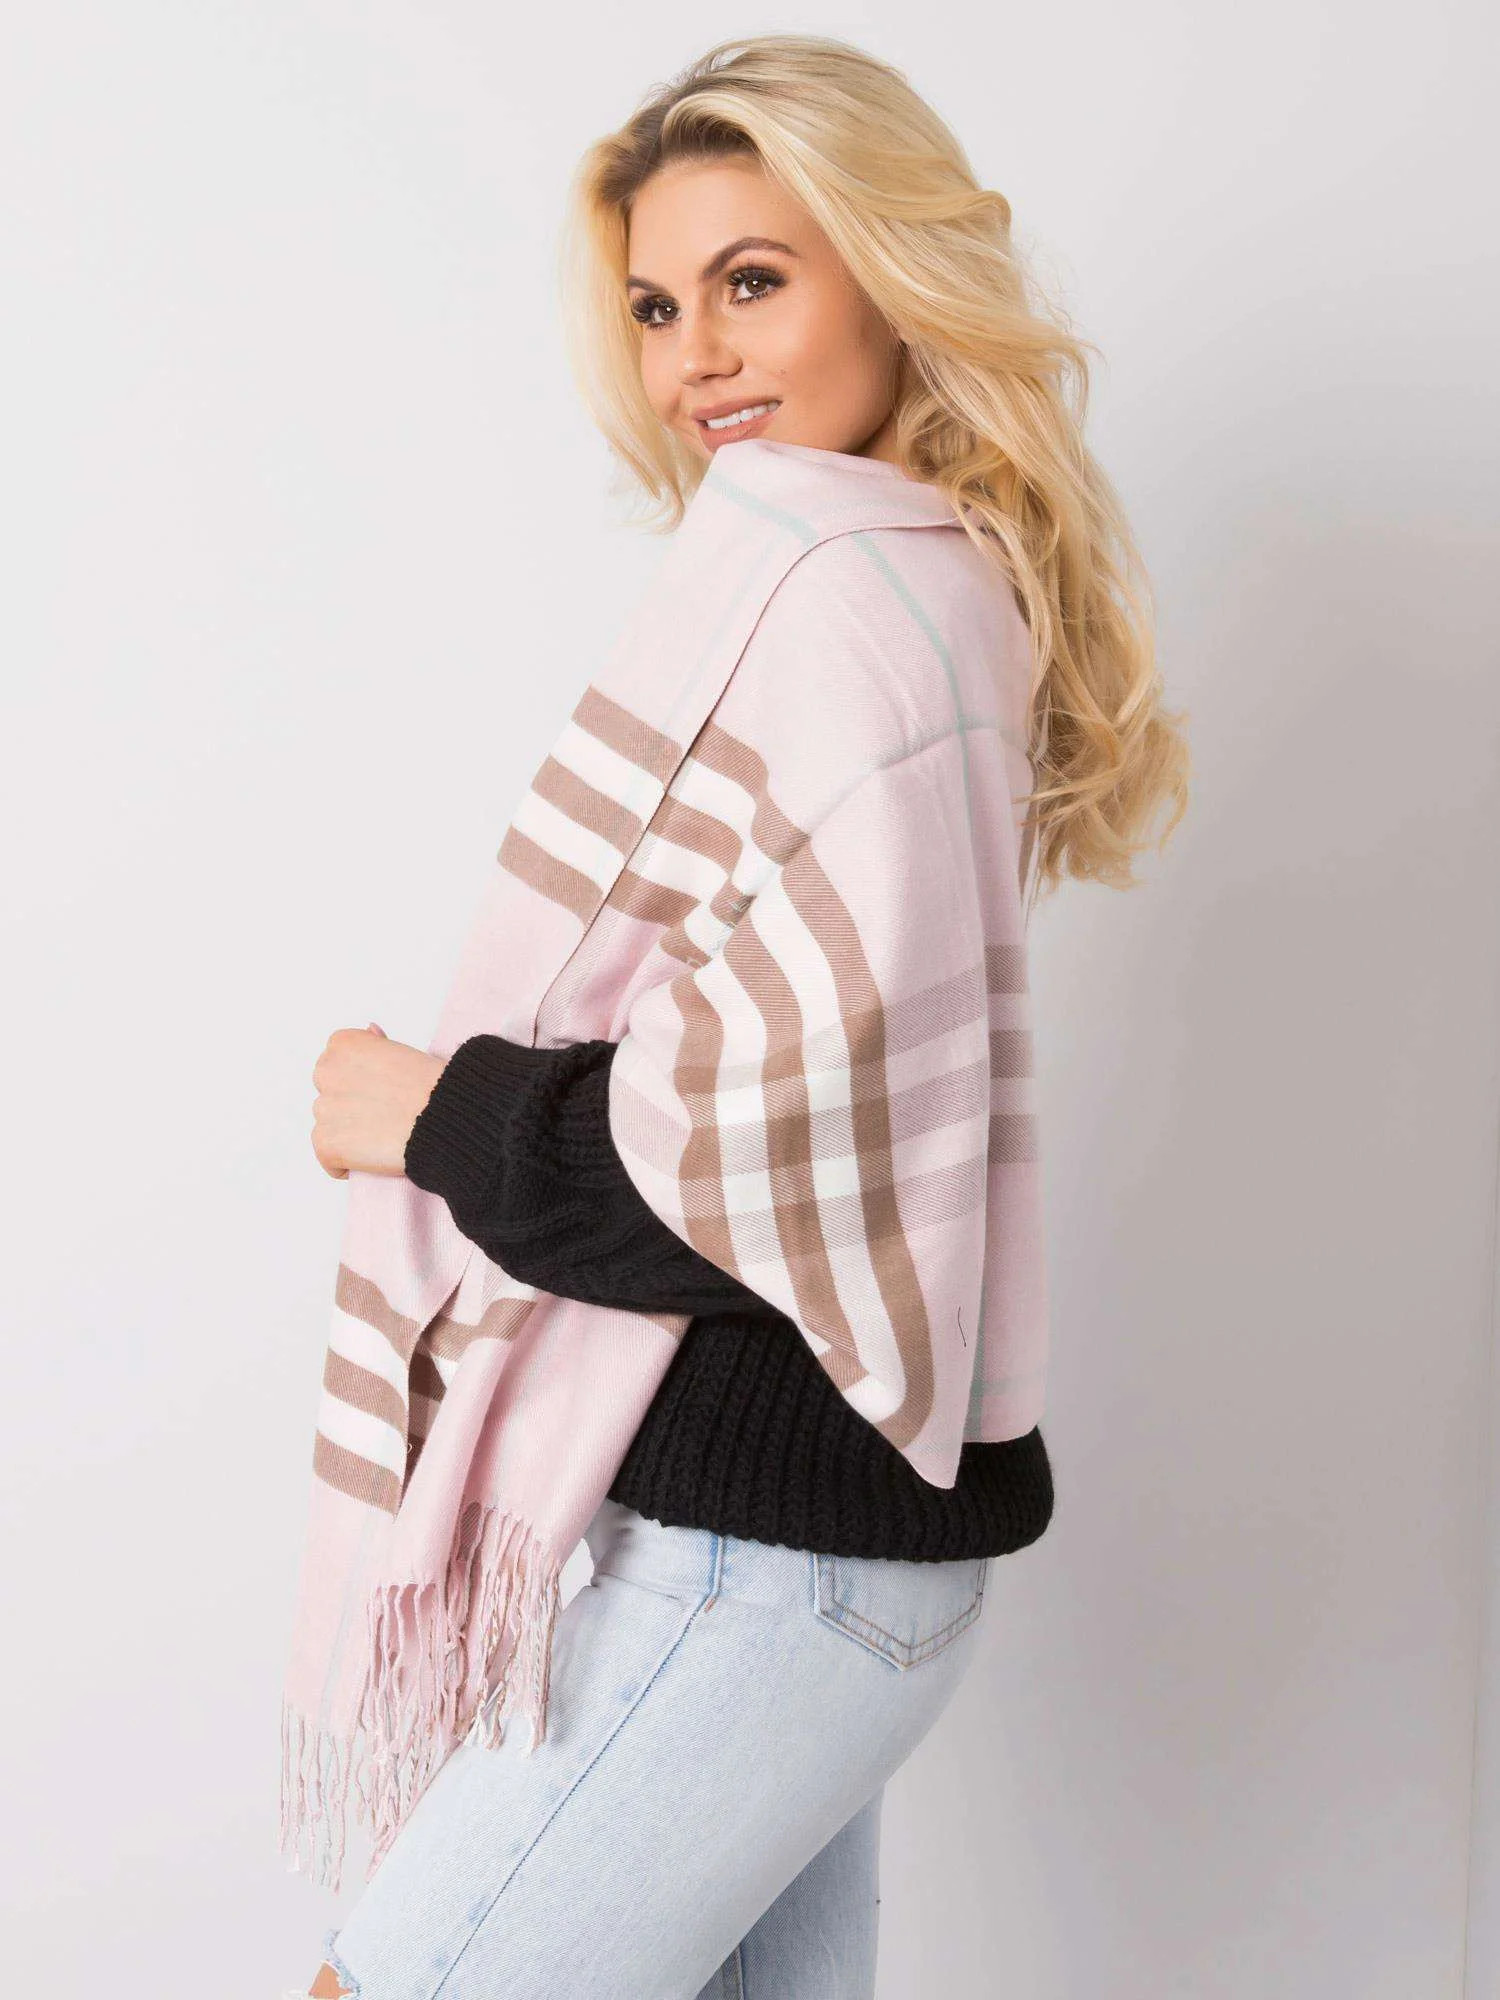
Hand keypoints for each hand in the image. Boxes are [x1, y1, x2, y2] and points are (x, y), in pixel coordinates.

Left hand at [310, 1022, 446, 1180]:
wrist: (444, 1118)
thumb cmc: (434, 1087)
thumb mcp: (404, 1051)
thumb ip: (377, 1046)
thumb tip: (369, 1033)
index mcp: (343, 1045)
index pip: (337, 1063)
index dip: (361, 1081)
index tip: (384, 1092)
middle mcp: (326, 1072)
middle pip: (329, 1094)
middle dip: (349, 1106)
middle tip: (384, 1116)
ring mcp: (323, 1109)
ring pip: (329, 1126)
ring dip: (349, 1134)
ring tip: (383, 1137)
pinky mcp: (325, 1143)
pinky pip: (329, 1160)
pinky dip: (346, 1164)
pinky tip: (374, 1158)